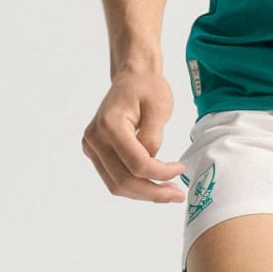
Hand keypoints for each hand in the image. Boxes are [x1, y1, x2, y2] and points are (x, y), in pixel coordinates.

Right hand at [82, 69, 186, 203]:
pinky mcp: (94, 151)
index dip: (161, 173)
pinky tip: (153, 183)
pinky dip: (134, 185)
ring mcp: (91, 146)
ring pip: (116, 184)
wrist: (132, 76)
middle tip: (177, 195)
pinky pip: (113, 177)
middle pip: (123, 180)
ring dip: (143, 193)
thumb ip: (154, 138)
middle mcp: (95, 138)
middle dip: (152, 193)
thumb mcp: (160, 108)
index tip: (181, 169)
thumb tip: (151, 164)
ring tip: (168, 192)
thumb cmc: (148, 87)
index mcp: (110, 125)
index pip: (137, 163)